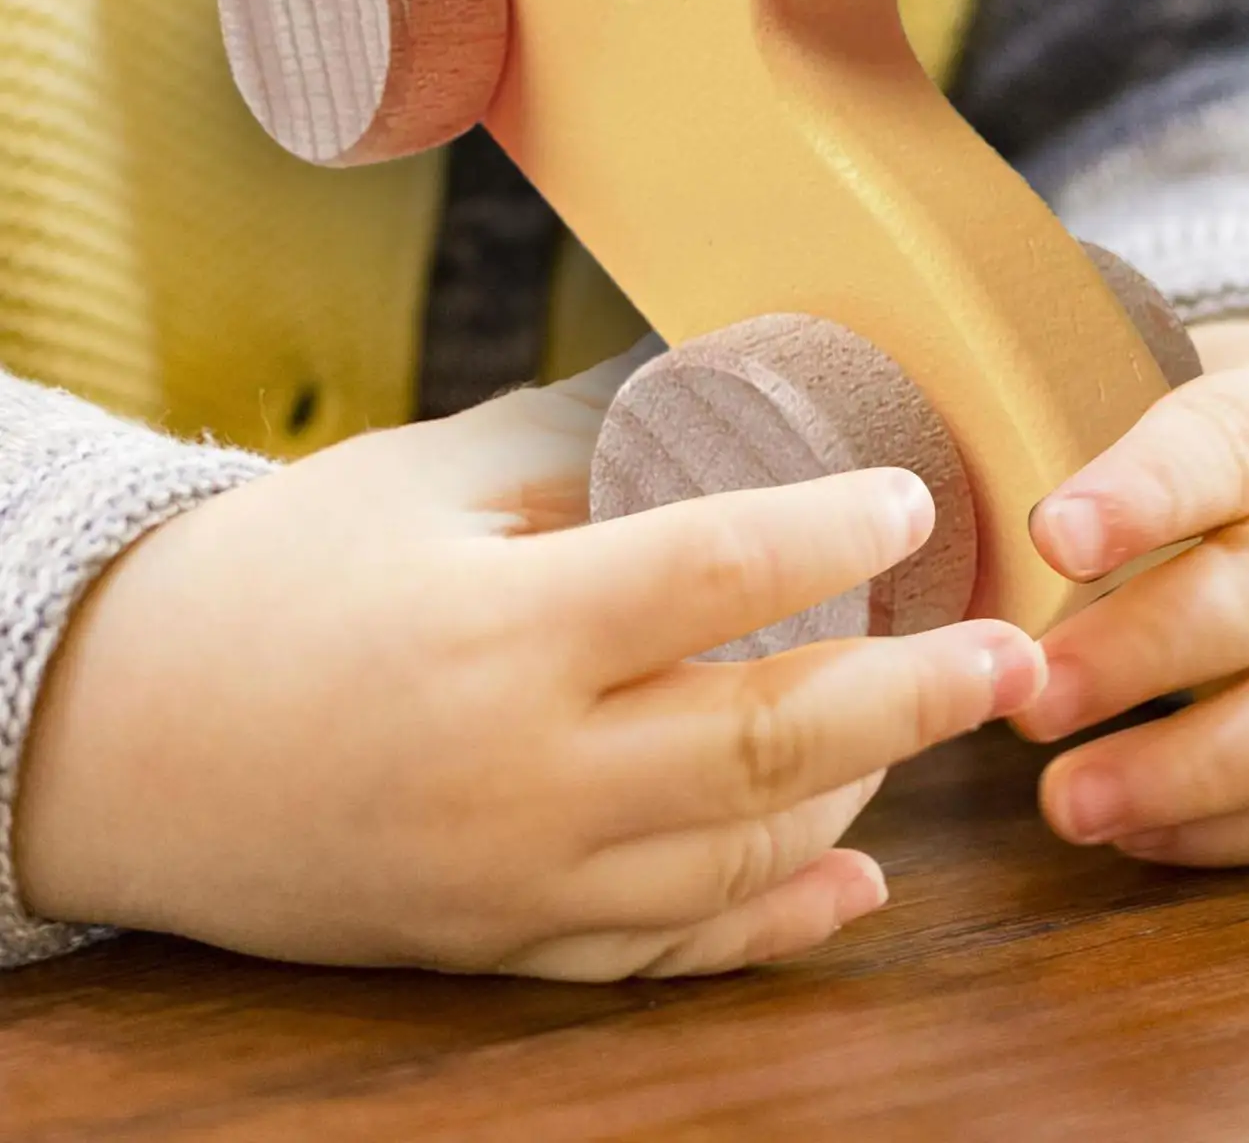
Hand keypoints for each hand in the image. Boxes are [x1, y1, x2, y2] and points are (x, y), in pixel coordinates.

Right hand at [16, 354, 1044, 979]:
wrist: (122, 735)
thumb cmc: (276, 578)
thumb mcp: (422, 483)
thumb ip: (581, 455)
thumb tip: (722, 406)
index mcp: (496, 631)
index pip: (709, 573)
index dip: (829, 532)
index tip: (911, 504)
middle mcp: (519, 773)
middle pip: (764, 742)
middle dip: (912, 700)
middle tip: (1014, 659)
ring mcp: (513, 881)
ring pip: (738, 860)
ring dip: (861, 798)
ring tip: (932, 729)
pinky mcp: (498, 943)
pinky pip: (665, 954)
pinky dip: (772, 925)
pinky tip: (856, 891)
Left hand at [1020, 319, 1248, 866]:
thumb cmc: (1236, 445)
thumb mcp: (1187, 394)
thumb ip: (1086, 432)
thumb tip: (932, 500)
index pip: (1236, 445)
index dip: (1146, 494)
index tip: (1049, 539)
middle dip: (1144, 650)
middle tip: (1031, 695)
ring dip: (1186, 767)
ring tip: (1066, 803)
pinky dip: (1233, 827)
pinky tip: (1134, 834)